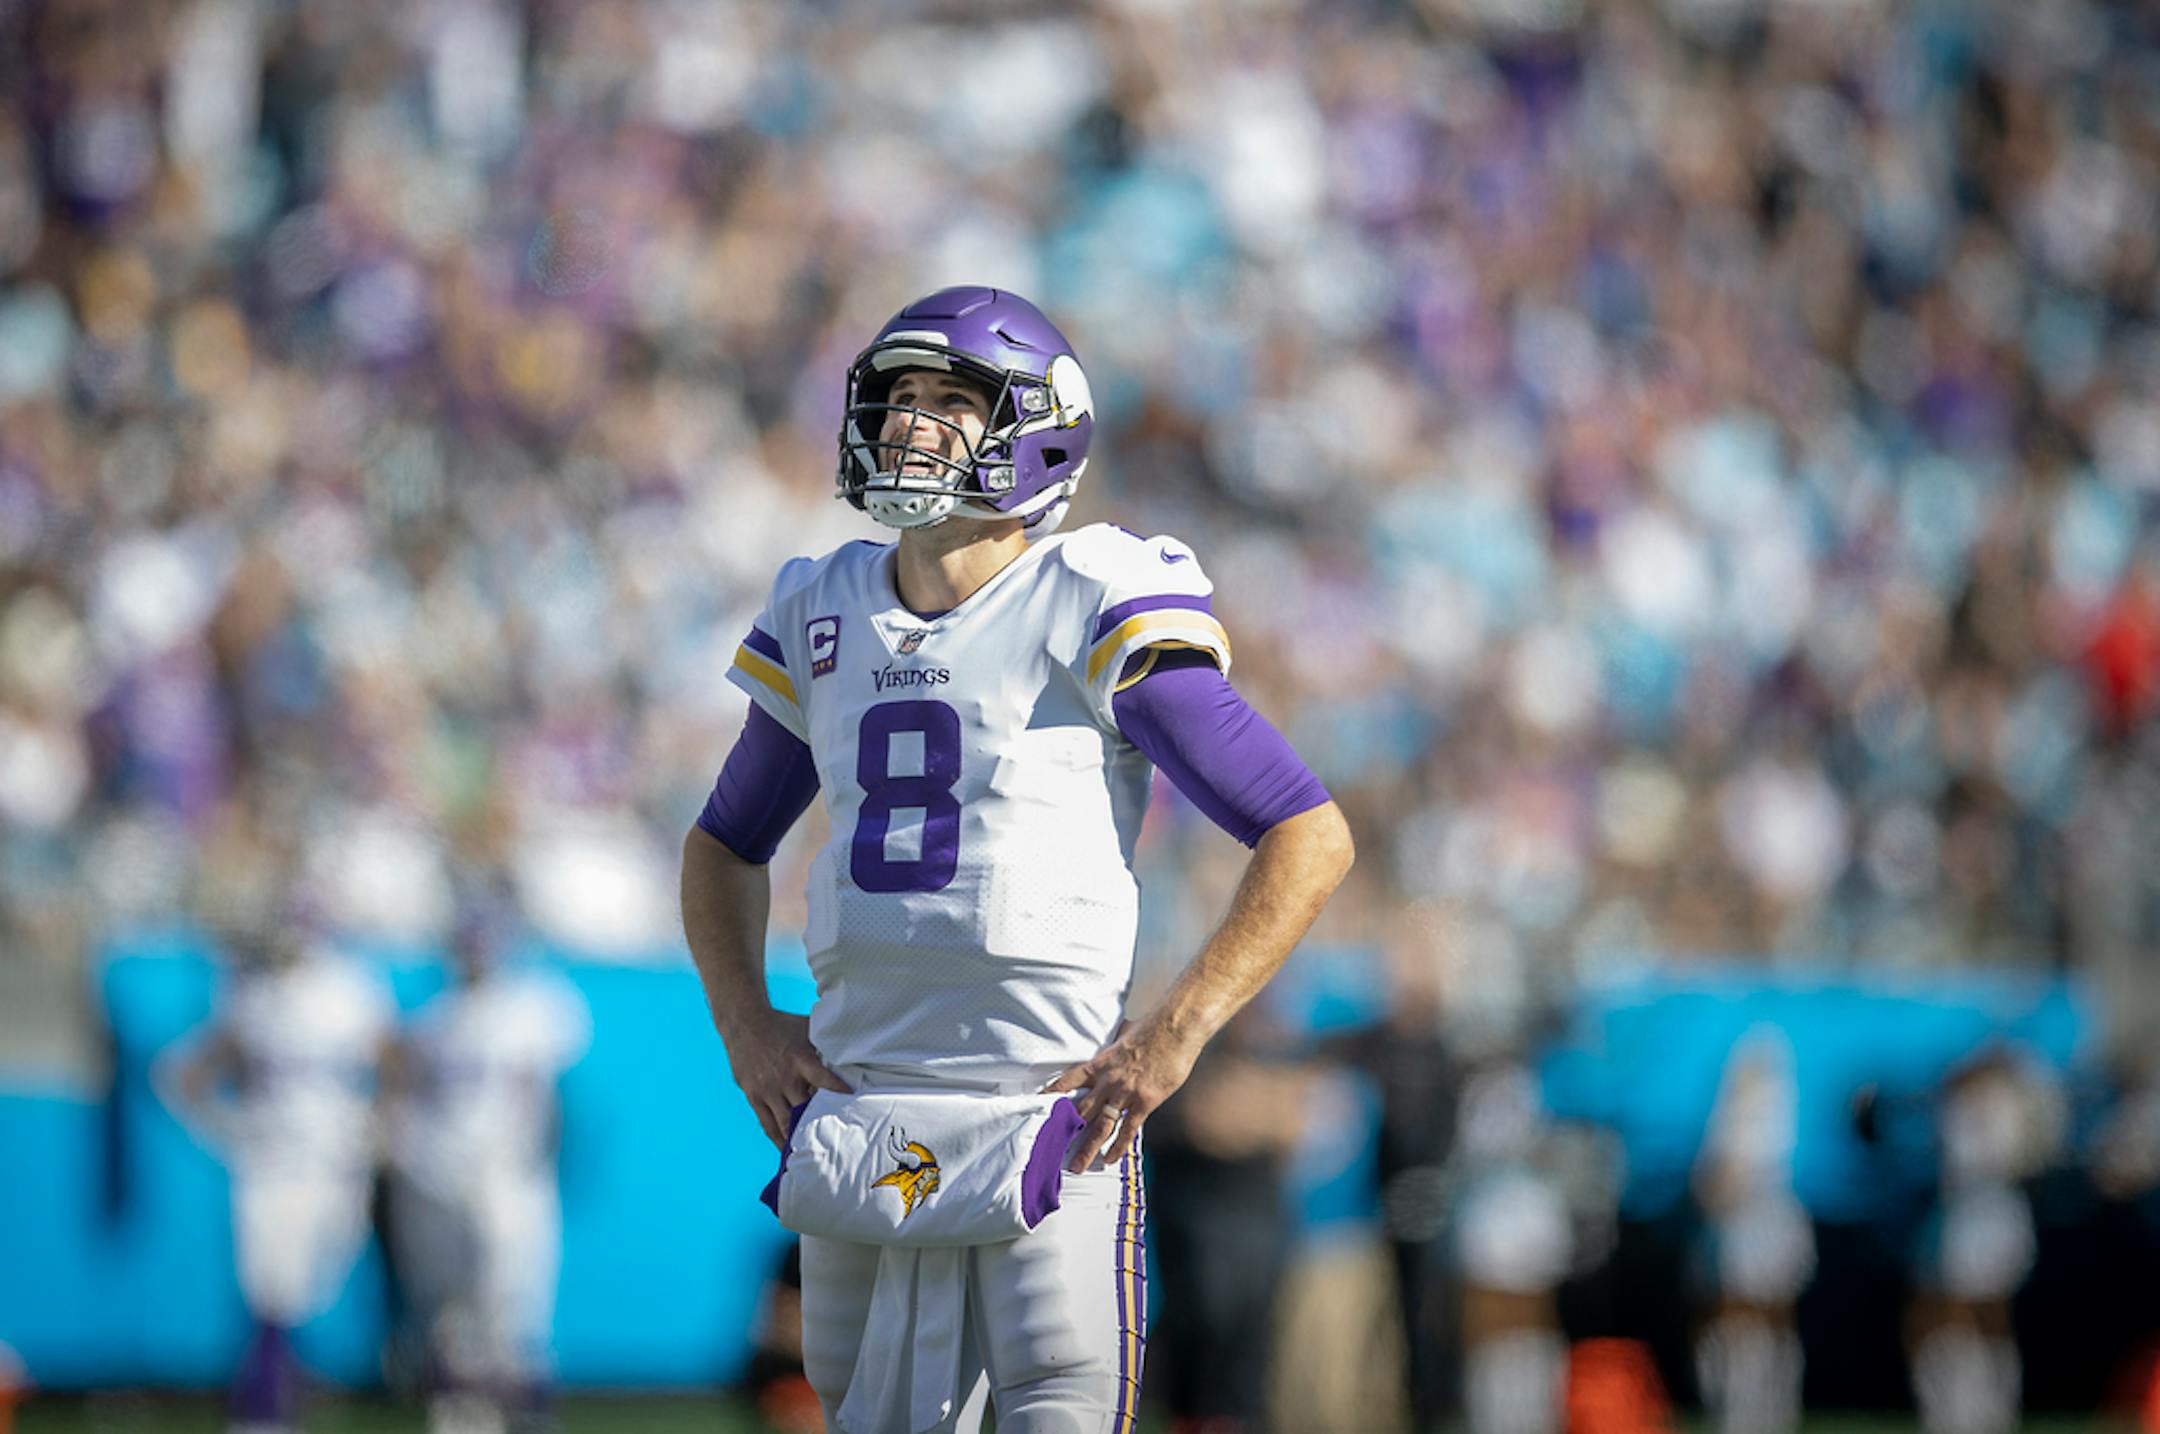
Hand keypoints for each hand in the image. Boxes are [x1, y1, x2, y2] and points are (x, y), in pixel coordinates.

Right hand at [724, 1011, 851, 1148]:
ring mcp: (767, 1090)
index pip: (824, 1080)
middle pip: (804, 1109)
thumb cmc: (782, 1026)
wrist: (745, 1024)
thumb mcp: (807, 1028)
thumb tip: (852, 1049)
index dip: (838, 1092)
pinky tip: (785, 1149)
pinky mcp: (753, 1097)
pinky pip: (766, 1123)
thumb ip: (825, 1043)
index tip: (852, 1104)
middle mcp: (784, 1078)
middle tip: (833, 1142)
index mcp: (801, 1060)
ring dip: (797, 1138)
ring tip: (810, 1154)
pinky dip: (776, 1138)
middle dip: (818, 1124)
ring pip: (784, 1122)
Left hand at [1044, 1018, 1203, 1173]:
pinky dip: (1118, 1146)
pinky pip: (1128, 1129)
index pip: (1068, 1080)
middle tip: (1053, 1148)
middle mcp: (1108, 1080)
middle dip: (1065, 1131)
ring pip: (1101, 1126)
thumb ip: (1114, 1048)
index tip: (1038, 1105)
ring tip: (1078, 1166)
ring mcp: (1126, 1093)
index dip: (1052, 1094)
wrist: (1176, 1028)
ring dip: (1088, 1148)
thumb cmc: (1153, 1028)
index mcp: (1100, 1063)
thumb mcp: (1124, 1035)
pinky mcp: (1145, 1101)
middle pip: (1081, 1110)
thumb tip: (1114, 1044)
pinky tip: (1110, 1159)